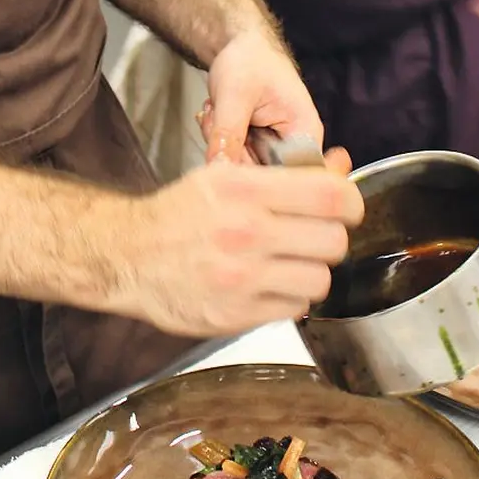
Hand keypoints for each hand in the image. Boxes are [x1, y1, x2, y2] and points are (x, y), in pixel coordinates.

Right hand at [122, 148, 363, 336]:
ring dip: (312, 272)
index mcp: (243, 189)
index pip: (330, 196)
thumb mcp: (225, 178)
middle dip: (329, 238)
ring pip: (320, 279)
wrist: (127, 256)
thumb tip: (340, 163)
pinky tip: (270, 285)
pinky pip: (295, 308)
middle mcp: (244, 232)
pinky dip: (290, 298)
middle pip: (333, 240)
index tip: (346, 208)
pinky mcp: (236, 314)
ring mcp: (241, 277)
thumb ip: (285, 175)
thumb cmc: (178, 215)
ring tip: (290, 264)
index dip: (351, 202)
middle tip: (313, 237)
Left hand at [200, 28, 323, 164]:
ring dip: (221, 144)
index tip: (230, 153)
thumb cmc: (250, 60)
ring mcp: (274, 150)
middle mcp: (295, 148)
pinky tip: (215, 118)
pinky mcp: (257, 149)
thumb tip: (218, 169)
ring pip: (244, 170)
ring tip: (216, 112)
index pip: (291, 177)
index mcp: (305, 134)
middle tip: (214, 119)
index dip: (256, 175)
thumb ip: (228, 134)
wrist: (239, 46)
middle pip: (263, 177)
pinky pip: (235, 160)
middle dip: (230, 152)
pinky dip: (219, 142)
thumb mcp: (235, 95)